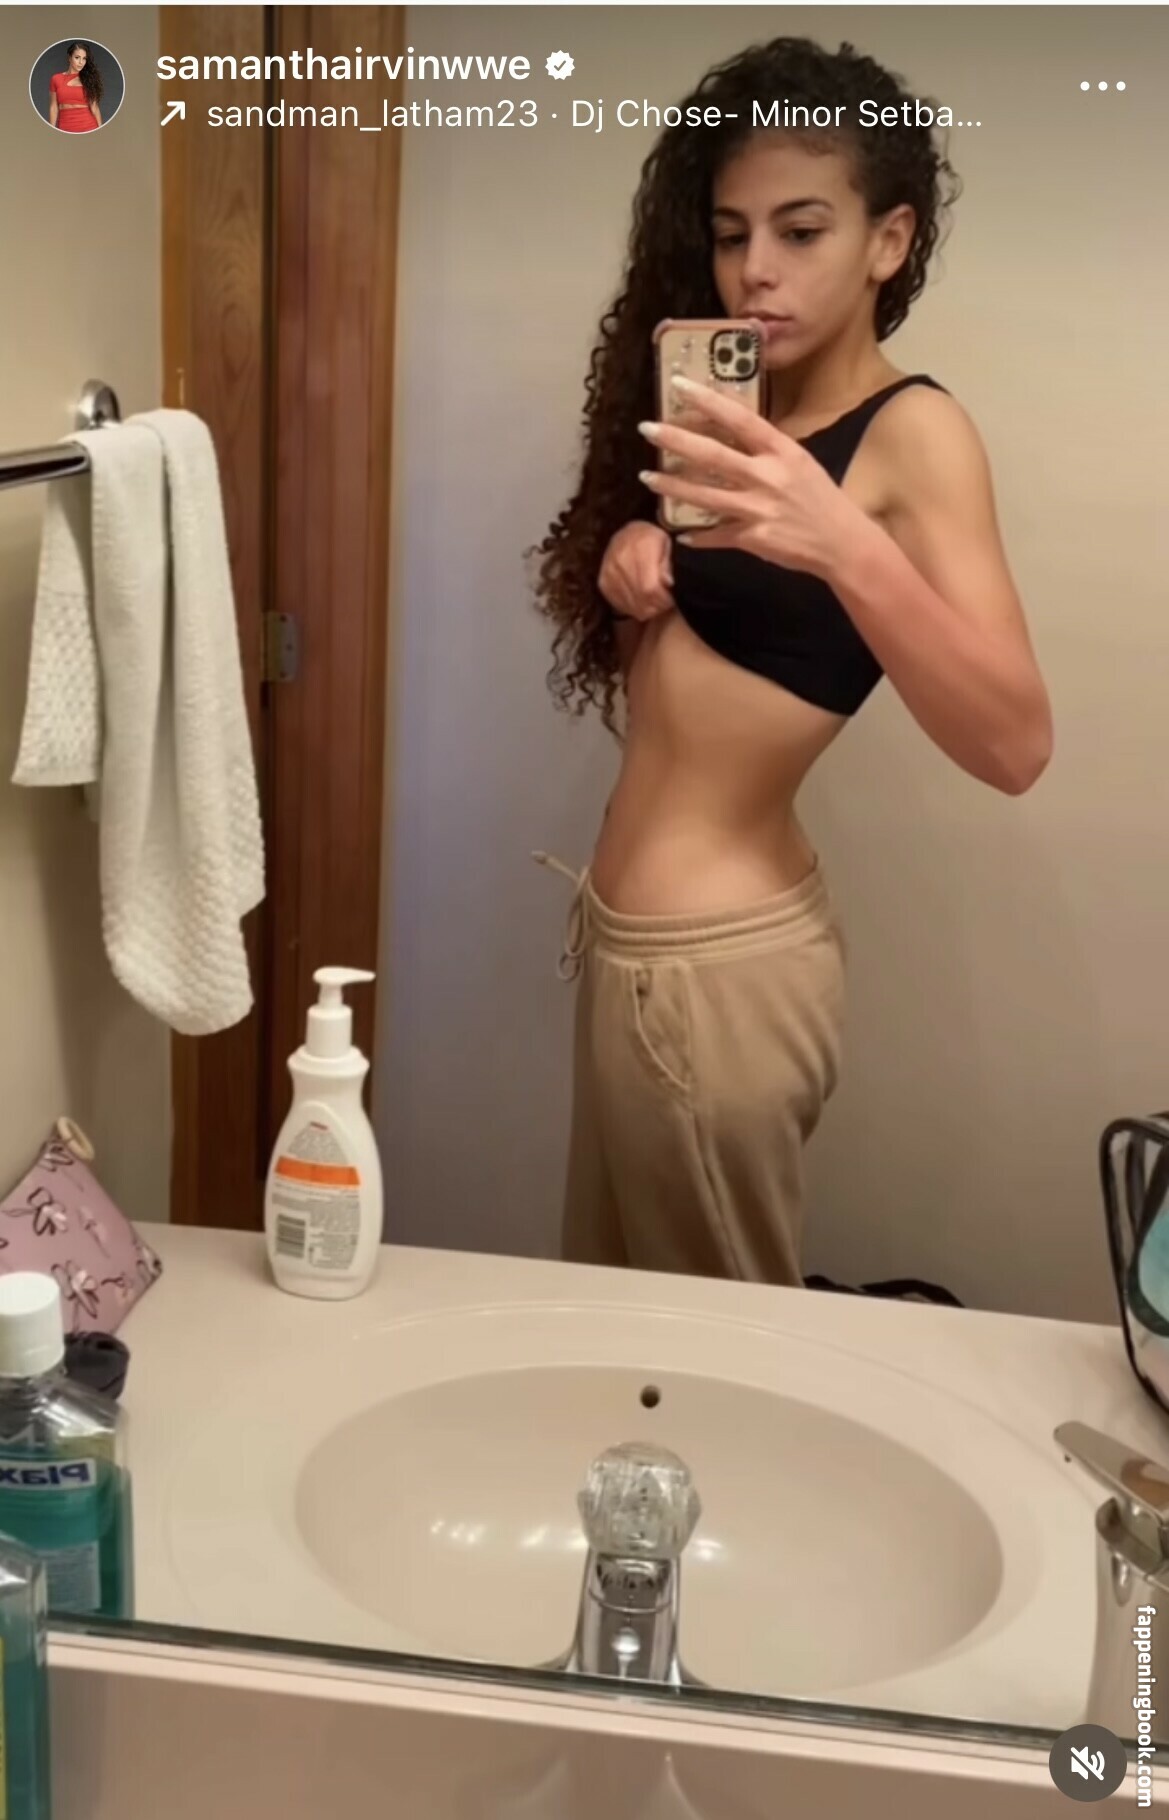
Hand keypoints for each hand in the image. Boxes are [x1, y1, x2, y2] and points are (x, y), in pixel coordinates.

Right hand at [598, 520, 674, 620]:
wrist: (625, 534)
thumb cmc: (650, 539)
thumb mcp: (666, 544)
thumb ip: (668, 565)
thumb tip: (669, 583)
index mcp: (640, 549)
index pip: (650, 588)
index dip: (663, 599)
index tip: (671, 598)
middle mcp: (620, 562)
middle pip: (642, 600)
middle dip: (657, 606)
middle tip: (665, 602)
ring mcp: (609, 574)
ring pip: (633, 607)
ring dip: (647, 609)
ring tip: (655, 600)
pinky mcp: (603, 584)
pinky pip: (622, 606)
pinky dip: (635, 608)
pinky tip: (642, 600)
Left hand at [637, 377, 857, 579]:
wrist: (843, 542)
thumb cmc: (820, 498)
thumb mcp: (799, 462)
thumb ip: (766, 450)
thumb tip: (732, 436)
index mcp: (781, 450)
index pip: (738, 418)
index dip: (706, 400)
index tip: (678, 385)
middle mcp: (767, 476)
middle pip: (712, 455)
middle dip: (675, 440)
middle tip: (647, 428)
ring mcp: (758, 509)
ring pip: (704, 496)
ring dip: (672, 487)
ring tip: (648, 477)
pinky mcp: (753, 539)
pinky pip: (716, 536)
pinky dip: (698, 537)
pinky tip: (680, 534)